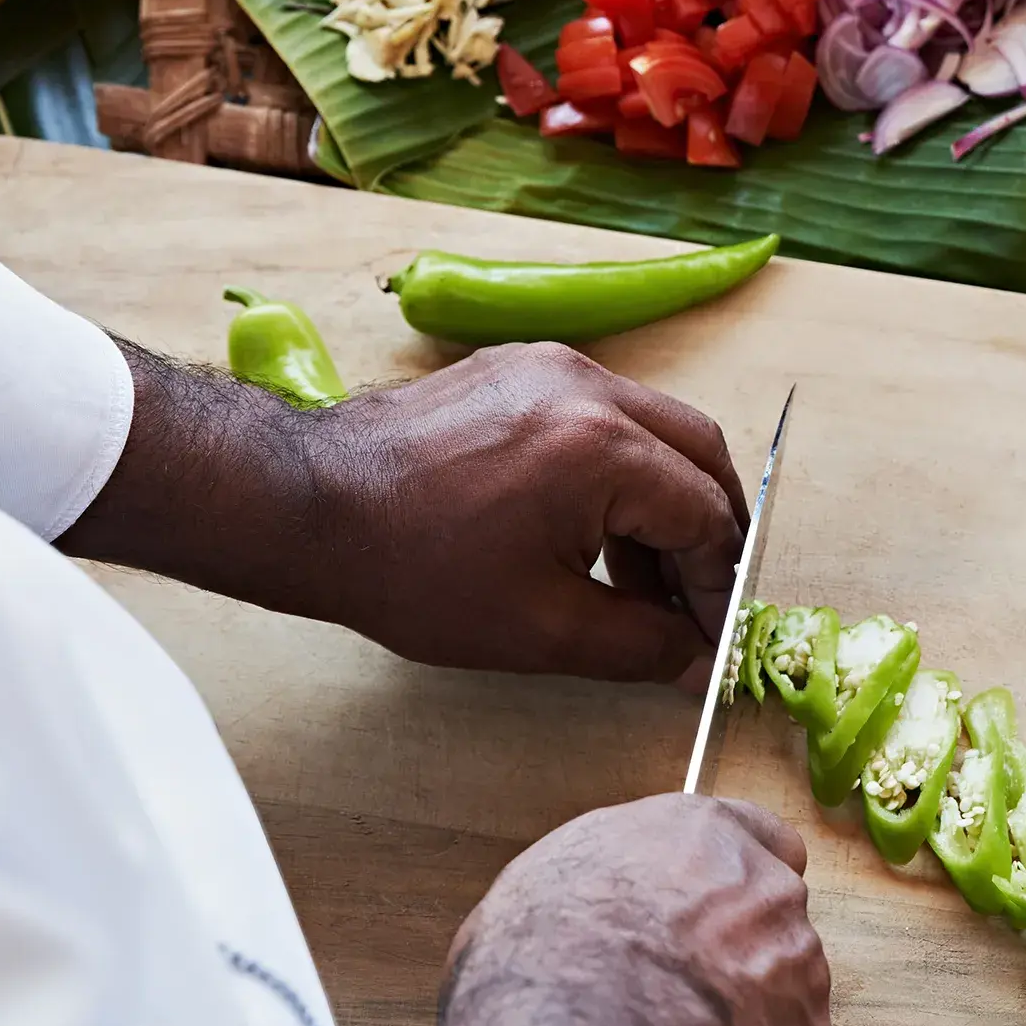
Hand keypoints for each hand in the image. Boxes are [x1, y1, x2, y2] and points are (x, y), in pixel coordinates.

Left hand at [62, 341, 747, 683]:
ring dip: (663, 501)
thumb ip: (637, 644)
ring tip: (639, 582)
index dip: (718, 585)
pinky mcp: (516, 369)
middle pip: (697, 451)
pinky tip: (590, 533)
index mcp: (604, 447)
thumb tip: (691, 658)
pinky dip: (618, 469)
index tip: (711, 636)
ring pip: (652, 427)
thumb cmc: (411, 568)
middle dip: (710, 530)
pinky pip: (600, 412)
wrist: (307, 508)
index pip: (706, 515)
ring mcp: (551, 367)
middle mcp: (588, 386)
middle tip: (699, 600)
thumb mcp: (540, 630)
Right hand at [429, 795, 830, 1025]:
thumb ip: (595, 890)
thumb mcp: (537, 890)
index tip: (707, 911)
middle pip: (769, 923)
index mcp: (701, 836)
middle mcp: (765, 893)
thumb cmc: (542, 967)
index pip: (754, 837)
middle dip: (733, 959)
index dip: (730, 881)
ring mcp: (799, 974)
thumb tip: (577, 920)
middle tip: (668, 1001)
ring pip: (783, 999)